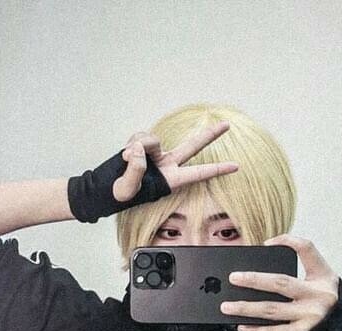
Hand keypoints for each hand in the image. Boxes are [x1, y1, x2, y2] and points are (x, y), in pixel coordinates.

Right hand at [112, 121, 239, 202]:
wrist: (106, 187)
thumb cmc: (119, 195)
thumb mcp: (127, 189)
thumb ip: (135, 168)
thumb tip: (139, 149)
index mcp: (170, 179)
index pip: (198, 173)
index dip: (217, 169)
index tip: (235, 167)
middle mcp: (167, 164)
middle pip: (192, 146)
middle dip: (210, 135)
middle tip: (227, 125)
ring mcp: (156, 154)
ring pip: (152, 139)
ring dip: (138, 145)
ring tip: (125, 159)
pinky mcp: (144, 146)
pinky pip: (140, 136)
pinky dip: (131, 143)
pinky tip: (124, 154)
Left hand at [219, 234, 340, 330]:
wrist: (336, 329)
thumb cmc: (319, 299)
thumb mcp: (317, 279)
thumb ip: (294, 271)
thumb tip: (254, 271)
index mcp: (323, 275)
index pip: (307, 249)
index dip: (288, 241)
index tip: (266, 243)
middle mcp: (319, 294)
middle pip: (281, 283)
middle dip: (254, 280)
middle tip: (233, 278)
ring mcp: (311, 315)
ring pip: (272, 310)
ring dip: (246, 308)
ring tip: (227, 306)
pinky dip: (256, 329)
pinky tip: (241, 325)